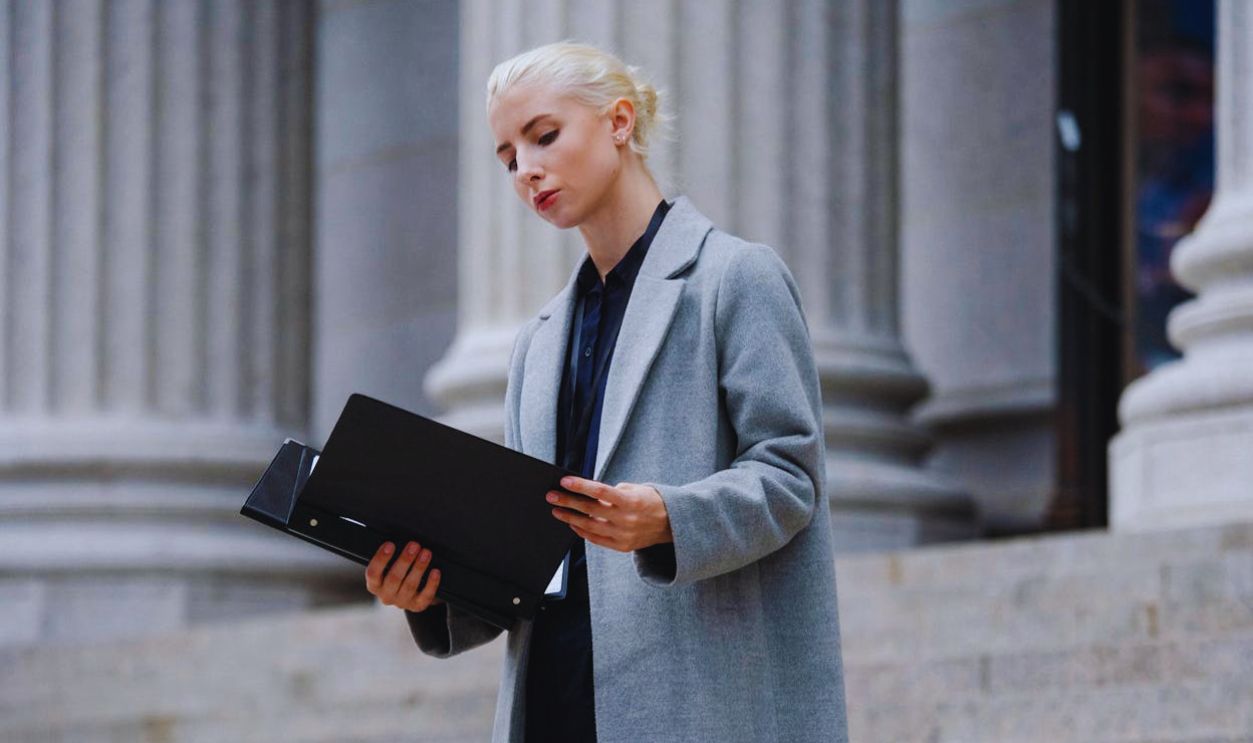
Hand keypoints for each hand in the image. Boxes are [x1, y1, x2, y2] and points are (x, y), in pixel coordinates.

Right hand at [365, 541, 442, 612]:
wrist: (411, 594)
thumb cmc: (398, 573)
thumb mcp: (389, 566)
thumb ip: (390, 555)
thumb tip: (399, 537)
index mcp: (375, 584)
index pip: (373, 573)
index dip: (380, 559)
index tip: (390, 544)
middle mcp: (386, 596)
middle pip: (394, 578)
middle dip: (405, 560)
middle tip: (414, 545)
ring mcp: (402, 602)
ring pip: (410, 585)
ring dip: (419, 568)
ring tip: (426, 553)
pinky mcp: (417, 606)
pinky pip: (425, 596)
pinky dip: (431, 583)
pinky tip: (435, 571)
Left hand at [547, 476, 672, 551]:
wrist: (671, 524)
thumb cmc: (650, 501)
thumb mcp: (636, 489)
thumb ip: (613, 492)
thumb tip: (588, 493)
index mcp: (631, 501)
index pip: (600, 491)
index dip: (581, 486)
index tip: (564, 481)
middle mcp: (626, 519)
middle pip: (590, 509)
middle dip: (568, 502)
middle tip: (551, 496)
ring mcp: (623, 535)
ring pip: (589, 526)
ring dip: (570, 518)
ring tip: (556, 510)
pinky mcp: (622, 546)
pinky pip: (596, 539)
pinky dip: (582, 531)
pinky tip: (572, 523)